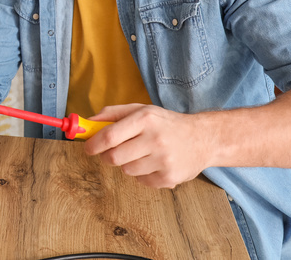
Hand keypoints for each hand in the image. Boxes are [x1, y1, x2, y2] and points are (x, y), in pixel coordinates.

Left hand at [82, 104, 213, 188]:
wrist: (203, 138)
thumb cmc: (166, 123)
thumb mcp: (142, 110)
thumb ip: (112, 113)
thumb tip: (88, 122)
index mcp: (145, 119)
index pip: (109, 136)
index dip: (93, 144)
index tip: (87, 147)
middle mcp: (154, 139)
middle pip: (114, 157)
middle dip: (107, 156)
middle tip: (111, 153)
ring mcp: (163, 160)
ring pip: (126, 170)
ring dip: (127, 164)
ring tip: (142, 154)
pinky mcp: (169, 177)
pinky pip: (141, 181)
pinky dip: (142, 174)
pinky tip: (154, 163)